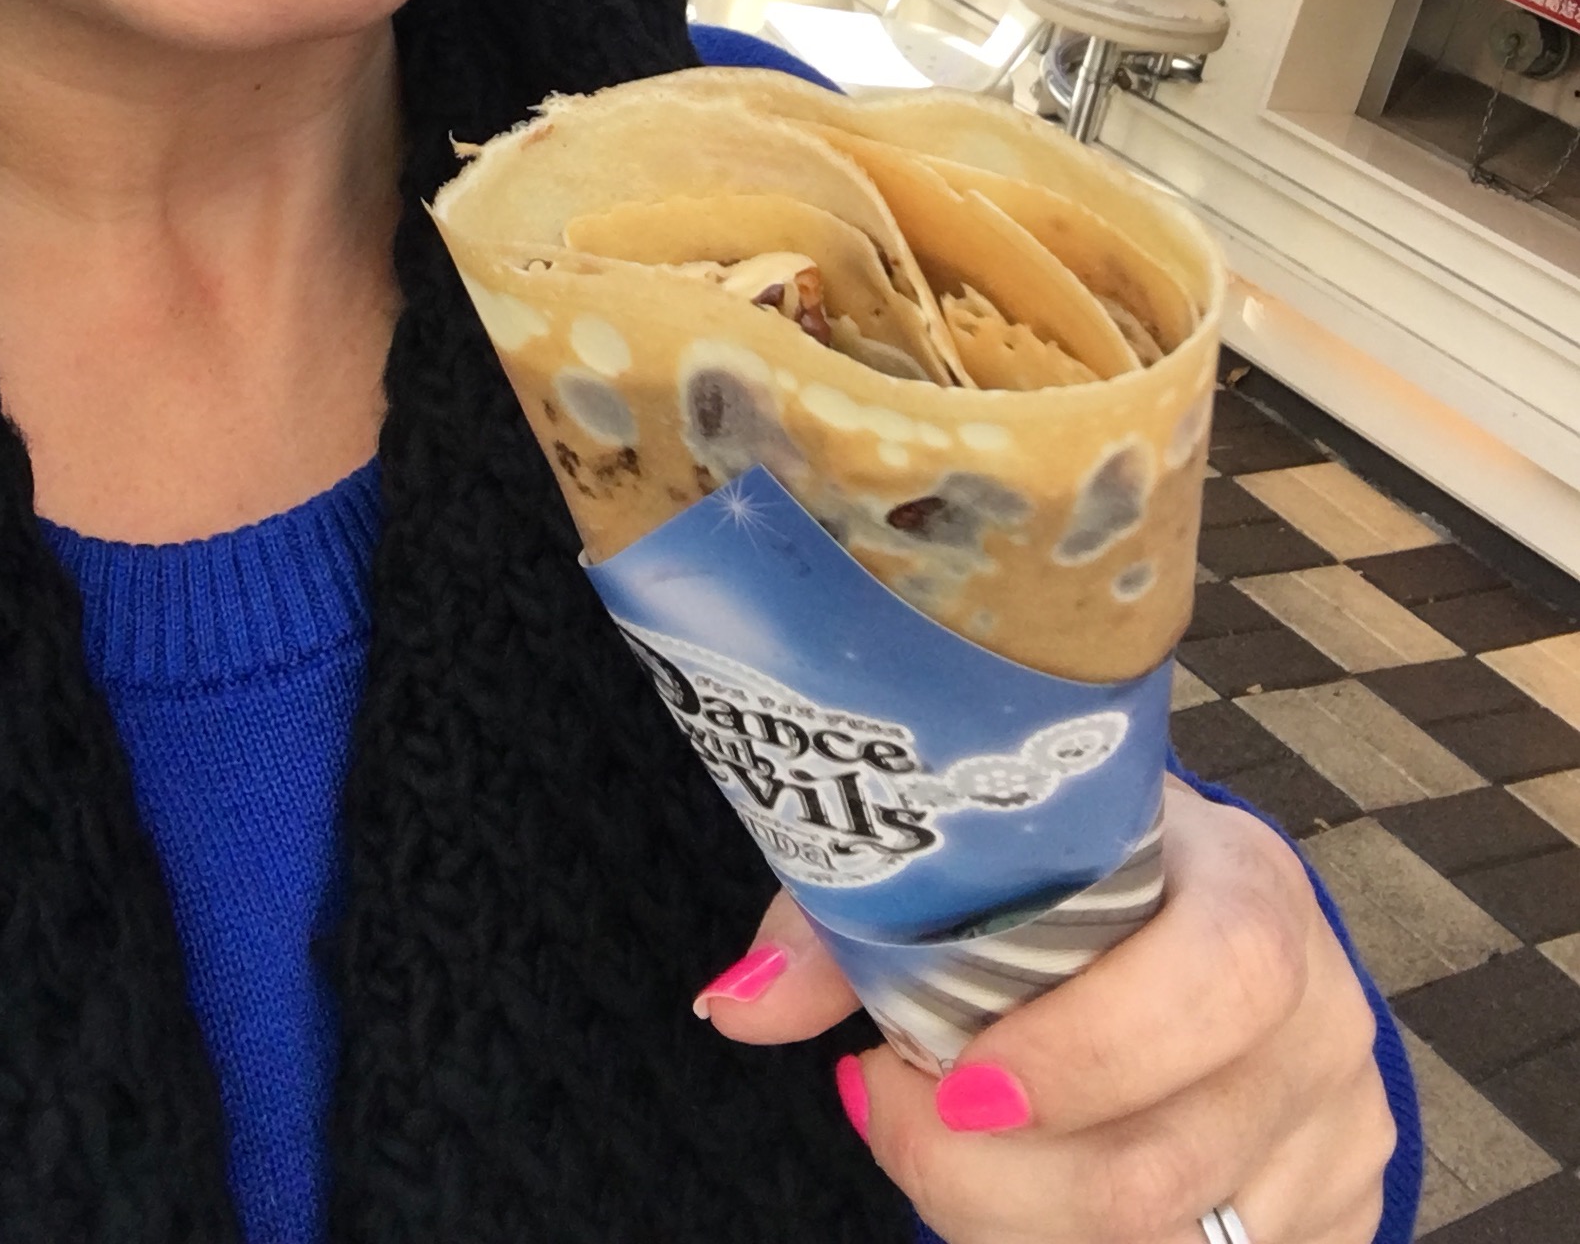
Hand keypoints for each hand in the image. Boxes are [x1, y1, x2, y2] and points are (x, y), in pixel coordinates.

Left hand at [698, 777, 1394, 1243]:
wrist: (1192, 905)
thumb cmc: (1070, 874)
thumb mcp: (980, 856)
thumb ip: (848, 917)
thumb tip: (731, 1003)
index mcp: (1248, 886)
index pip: (1217, 980)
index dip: (1084, 1052)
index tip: (949, 1079)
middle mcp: (1317, 1011)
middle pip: (1162, 1168)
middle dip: (984, 1180)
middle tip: (893, 1109)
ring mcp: (1332, 1129)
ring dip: (1010, 1224)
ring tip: (936, 1144)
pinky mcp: (1330, 1213)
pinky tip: (1014, 1193)